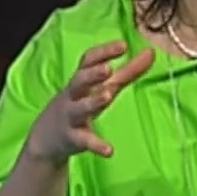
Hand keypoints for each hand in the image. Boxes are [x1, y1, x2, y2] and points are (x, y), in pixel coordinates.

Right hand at [23, 41, 153, 164]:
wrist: (45, 138)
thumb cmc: (79, 105)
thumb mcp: (102, 87)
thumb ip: (127, 71)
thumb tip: (151, 52)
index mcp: (82, 81)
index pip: (88, 61)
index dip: (103, 52)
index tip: (122, 45)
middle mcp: (73, 96)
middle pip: (79, 81)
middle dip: (92, 74)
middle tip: (108, 68)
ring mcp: (70, 117)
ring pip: (78, 108)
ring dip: (92, 102)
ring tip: (107, 96)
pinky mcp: (72, 139)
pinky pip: (83, 140)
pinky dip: (95, 145)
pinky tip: (109, 150)